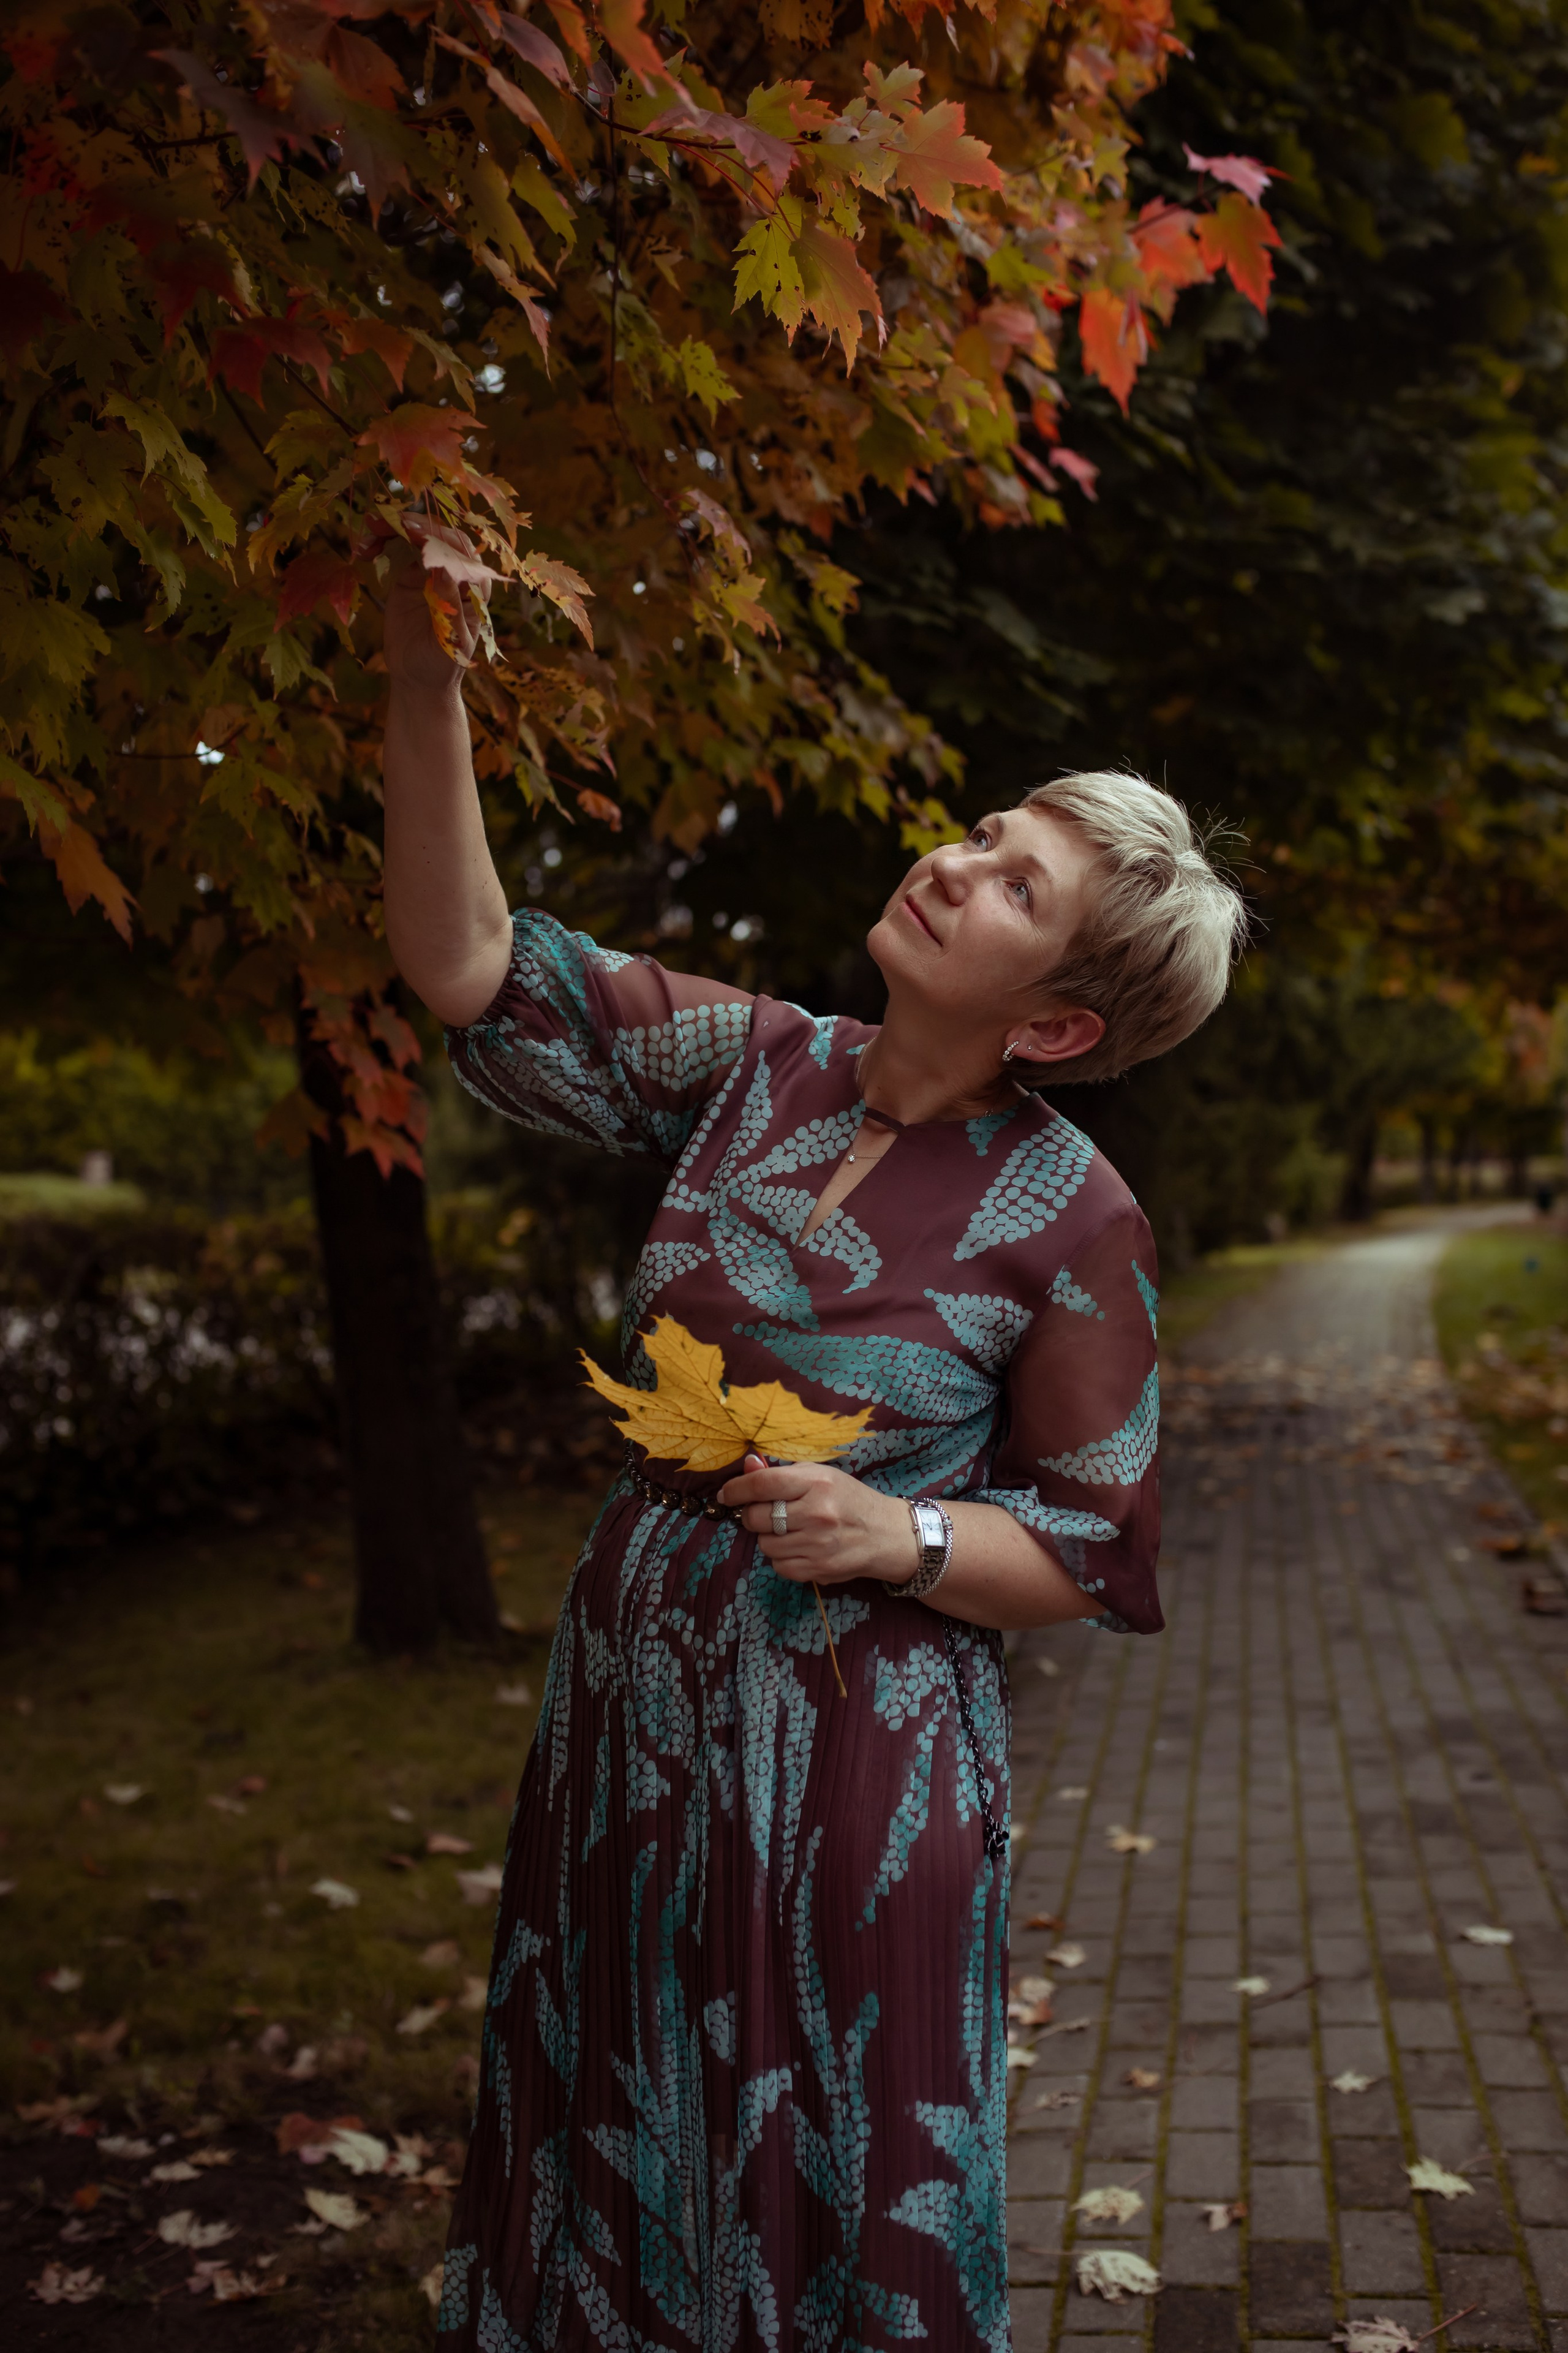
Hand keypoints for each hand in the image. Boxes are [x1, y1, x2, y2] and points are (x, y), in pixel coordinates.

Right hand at [383, 528, 487, 696]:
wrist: (420, 681)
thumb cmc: (443, 666)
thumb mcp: (450, 644)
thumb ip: (450, 609)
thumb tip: (445, 570)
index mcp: (474, 589)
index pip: (461, 552)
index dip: (438, 538)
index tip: (411, 532)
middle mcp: (456, 573)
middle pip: (438, 536)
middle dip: (411, 524)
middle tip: (381, 521)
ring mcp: (432, 572)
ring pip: (417, 537)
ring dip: (393, 528)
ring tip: (368, 530)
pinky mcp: (411, 576)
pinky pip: (398, 549)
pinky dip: (382, 541)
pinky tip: (364, 547)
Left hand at [717, 1454, 915, 1587]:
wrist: (884, 1534)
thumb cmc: (849, 1500)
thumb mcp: (821, 1476)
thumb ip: (782, 1473)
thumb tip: (748, 1464)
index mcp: (817, 1483)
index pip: (762, 1484)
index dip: (736, 1489)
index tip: (726, 1494)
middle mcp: (817, 1513)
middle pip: (757, 1518)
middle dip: (754, 1515)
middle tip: (768, 1513)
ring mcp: (818, 1545)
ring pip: (765, 1545)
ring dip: (770, 1538)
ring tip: (791, 1531)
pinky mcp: (819, 1570)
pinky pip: (779, 1566)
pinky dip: (783, 1558)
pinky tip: (800, 1548)